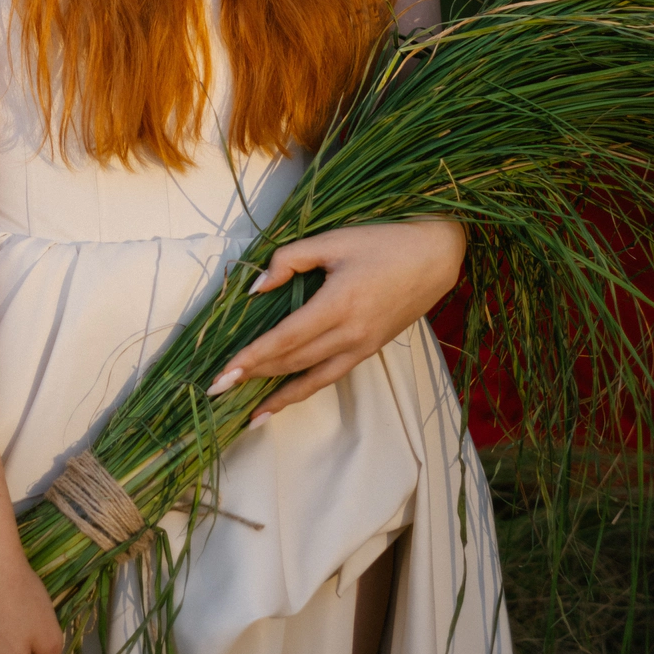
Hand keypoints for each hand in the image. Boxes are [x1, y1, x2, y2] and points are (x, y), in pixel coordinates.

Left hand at [208, 220, 464, 418]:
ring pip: (311, 379)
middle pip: (292, 362)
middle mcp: (350, 334)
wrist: (436, 257)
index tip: (223, 373)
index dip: (252, 357)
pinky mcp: (369, 351)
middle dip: (253, 377)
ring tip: (248, 413)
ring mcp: (362, 347)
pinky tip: (284, 399)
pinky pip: (330, 377)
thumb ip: (290, 259)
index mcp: (338, 304)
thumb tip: (256, 286)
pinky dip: (303, 390)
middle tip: (217, 390)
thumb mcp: (334, 240)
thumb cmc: (384, 242)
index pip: (285, 339)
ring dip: (277, 397)